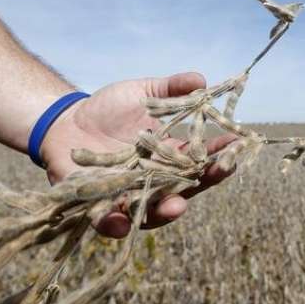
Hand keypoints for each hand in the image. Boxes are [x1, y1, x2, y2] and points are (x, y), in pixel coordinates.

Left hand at [39, 72, 235, 237]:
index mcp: (170, 156)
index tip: (238, 142)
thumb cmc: (109, 108)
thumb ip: (170, 89)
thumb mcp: (142, 92)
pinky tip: (122, 221)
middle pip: (187, 187)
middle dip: (205, 181)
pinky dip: (116, 224)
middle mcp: (156, 180)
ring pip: (154, 211)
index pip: (202, 157)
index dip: (221, 151)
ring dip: (167, 211)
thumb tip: (201, 79)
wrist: (66, 121)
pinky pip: (110, 222)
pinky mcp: (99, 205)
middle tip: (221, 170)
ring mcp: (130, 195)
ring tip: (176, 206)